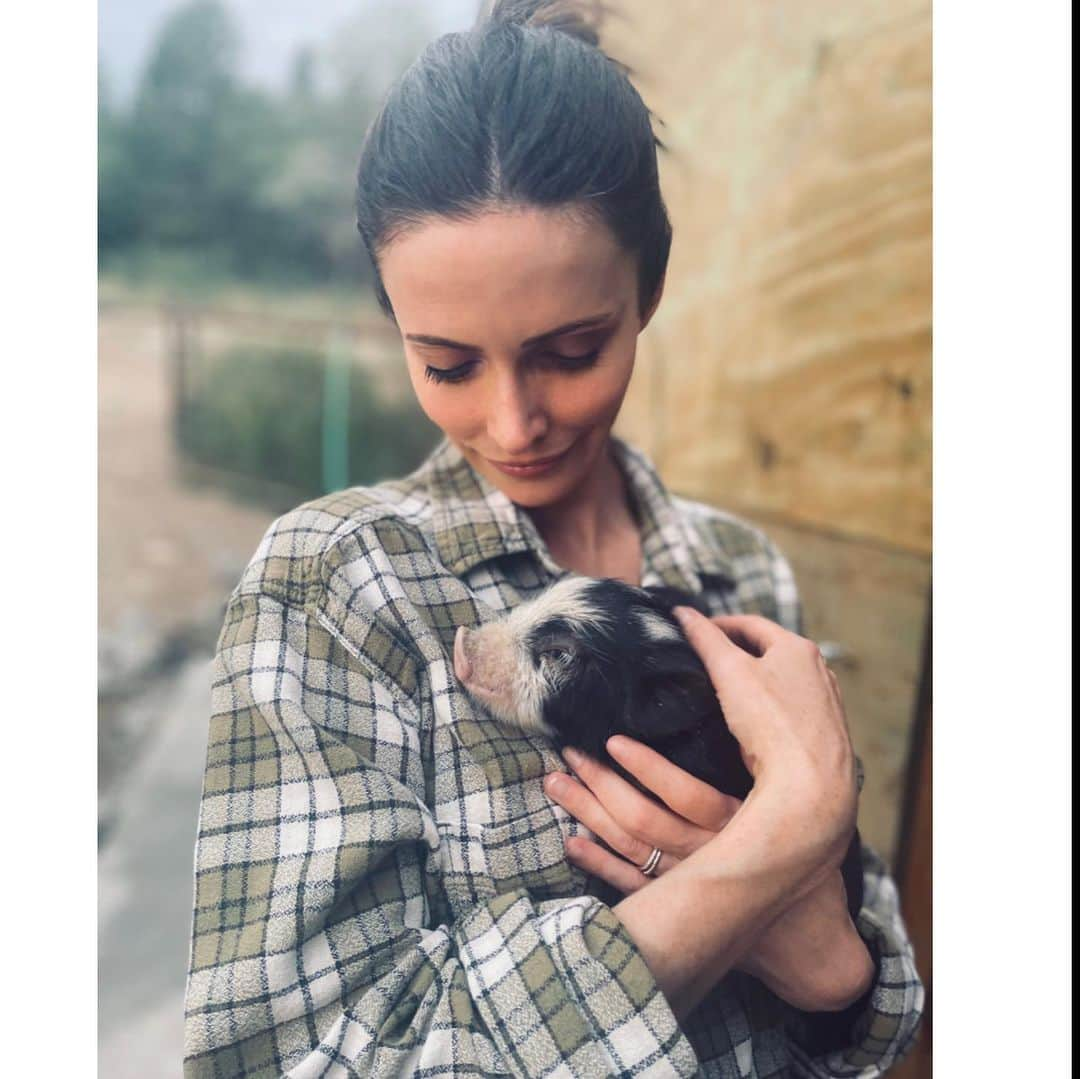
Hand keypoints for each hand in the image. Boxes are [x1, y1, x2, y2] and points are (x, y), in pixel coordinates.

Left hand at [545, 737, 873, 1011]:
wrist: (810, 946)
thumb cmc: (807, 869)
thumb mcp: (793, 815)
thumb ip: (761, 777)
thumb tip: (733, 721)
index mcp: (736, 825)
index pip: (683, 794)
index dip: (646, 767)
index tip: (612, 740)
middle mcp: (707, 854)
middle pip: (643, 819)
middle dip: (600, 784)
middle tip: (567, 753)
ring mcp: (687, 884)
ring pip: (629, 847)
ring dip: (588, 815)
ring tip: (556, 785)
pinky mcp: (678, 907)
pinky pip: (630, 885)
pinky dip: (598, 865)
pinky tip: (571, 844)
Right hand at [673, 608, 858, 876]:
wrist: (811, 788)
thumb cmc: (772, 724)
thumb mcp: (729, 671)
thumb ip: (704, 638)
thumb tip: (682, 613)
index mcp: (798, 648)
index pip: (751, 624)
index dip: (718, 625)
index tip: (694, 633)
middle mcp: (819, 672)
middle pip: (768, 653)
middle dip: (736, 655)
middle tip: (703, 664)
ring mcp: (825, 706)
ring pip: (780, 686)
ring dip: (753, 685)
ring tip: (721, 696)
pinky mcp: (824, 737)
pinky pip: (789, 715)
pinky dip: (767, 714)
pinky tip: (748, 729)